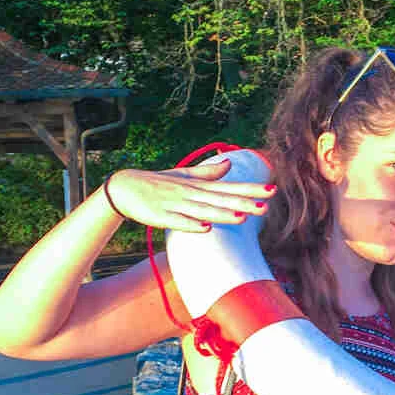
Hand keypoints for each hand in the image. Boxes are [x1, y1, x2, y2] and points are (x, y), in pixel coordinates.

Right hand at [103, 159, 275, 231]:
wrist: (122, 187)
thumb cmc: (156, 183)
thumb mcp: (183, 176)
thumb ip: (207, 173)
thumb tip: (228, 165)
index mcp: (197, 186)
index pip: (229, 188)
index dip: (250, 189)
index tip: (271, 190)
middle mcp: (190, 194)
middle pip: (221, 200)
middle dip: (244, 202)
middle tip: (267, 205)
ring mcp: (176, 205)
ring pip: (203, 211)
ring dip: (223, 215)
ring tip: (243, 218)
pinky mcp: (161, 217)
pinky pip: (179, 222)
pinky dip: (192, 225)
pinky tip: (207, 229)